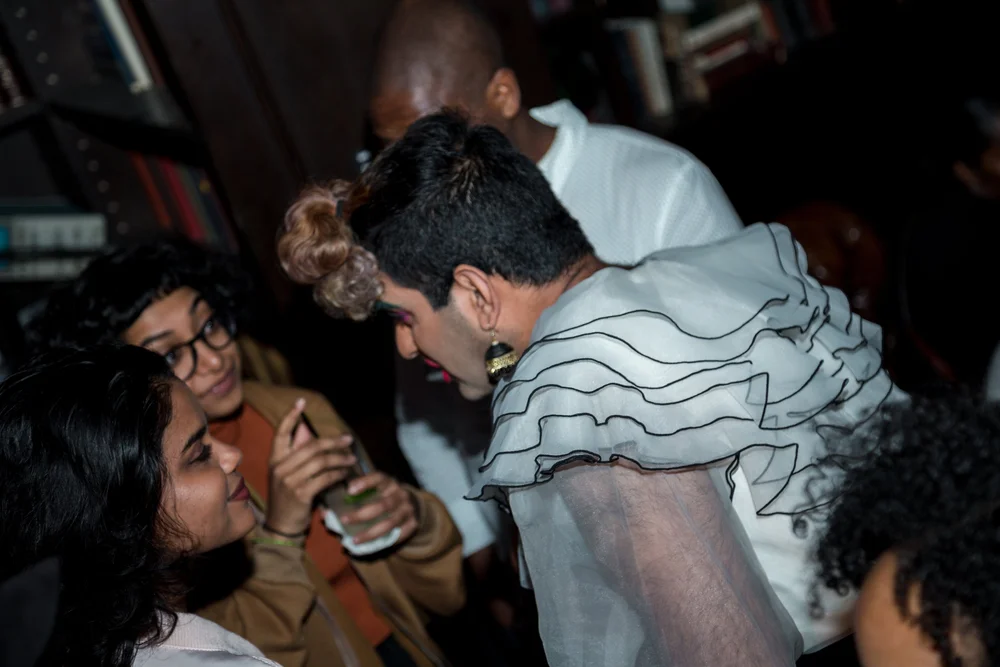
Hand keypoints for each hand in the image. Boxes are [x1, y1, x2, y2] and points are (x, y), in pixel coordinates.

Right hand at [266, 398, 355, 536]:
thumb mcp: (287, 474)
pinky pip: (325, 478)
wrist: (281, 525)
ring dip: (340, 459)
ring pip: (321, 461)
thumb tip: (306, 431)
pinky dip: (338, 474)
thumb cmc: (287, 497)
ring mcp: (289, 481)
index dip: (290, 416)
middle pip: (311, 446)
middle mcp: (280, 468)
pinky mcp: (301, 494)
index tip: (302, 401)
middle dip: (333, 441)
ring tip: (352, 459)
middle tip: (348, 440)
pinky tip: (346, 474)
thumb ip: (296, 454)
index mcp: (275, 460)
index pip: (281, 433)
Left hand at [339, 472, 418, 544]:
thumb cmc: (385, 496)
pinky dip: (384, 542)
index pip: (378, 478)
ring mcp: (408, 509)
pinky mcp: (413, 523)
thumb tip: (325, 512)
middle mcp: (400, 494)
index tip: (349, 490)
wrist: (413, 504)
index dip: (365, 483)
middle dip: (361, 514)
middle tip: (344, 520)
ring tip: (354, 541)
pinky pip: (399, 535)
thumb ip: (354, 497)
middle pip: (382, 505)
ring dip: (370, 533)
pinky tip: (371, 546)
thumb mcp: (375, 490)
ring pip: (389, 523)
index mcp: (389, 482)